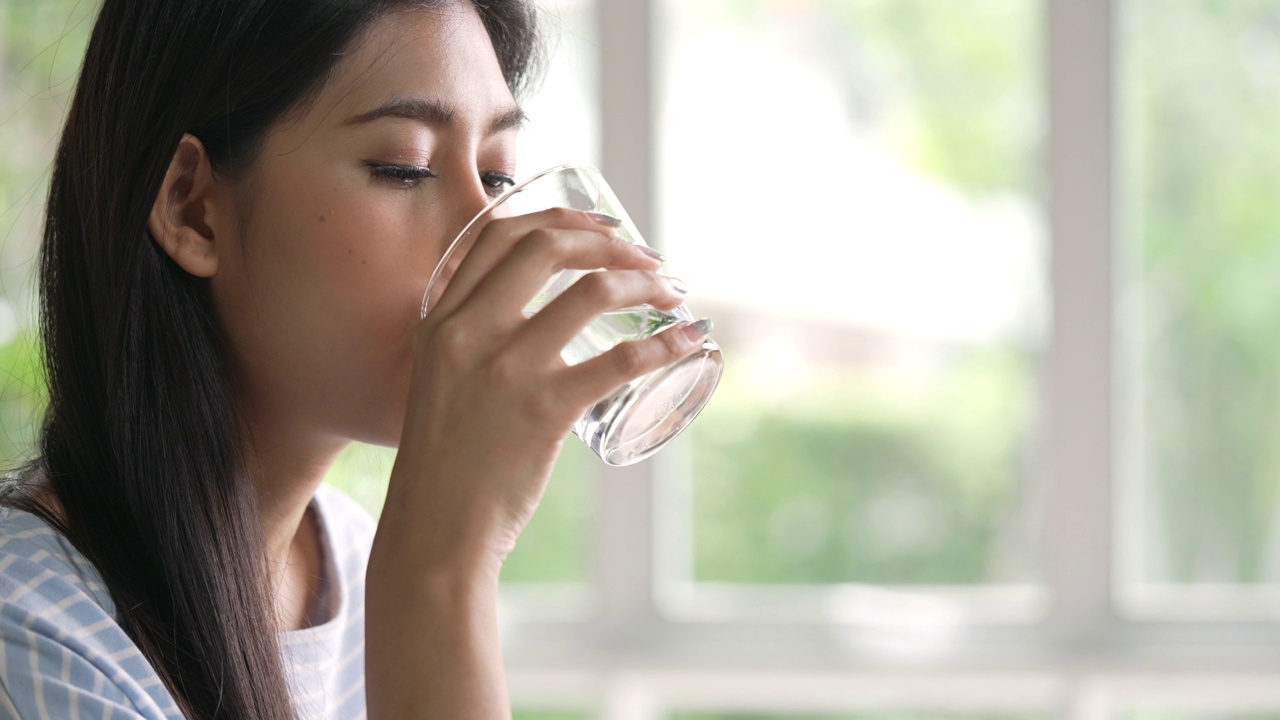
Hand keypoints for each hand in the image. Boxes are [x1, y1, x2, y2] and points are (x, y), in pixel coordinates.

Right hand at [380, 207, 698, 573]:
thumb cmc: (446, 465)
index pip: (497, 234)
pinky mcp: (544, 409)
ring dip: (644, 283)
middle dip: (609, 241)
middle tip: (647, 259)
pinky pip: (622, 360)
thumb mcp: (439, 381)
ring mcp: (507, 368)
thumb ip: (471, 343)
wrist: (435, 532)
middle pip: (546, 247)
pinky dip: (667, 344)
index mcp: (441, 320)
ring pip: (591, 291)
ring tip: (672, 294)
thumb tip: (525, 322)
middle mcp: (468, 331)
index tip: (602, 225)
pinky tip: (691, 340)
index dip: (558, 217)